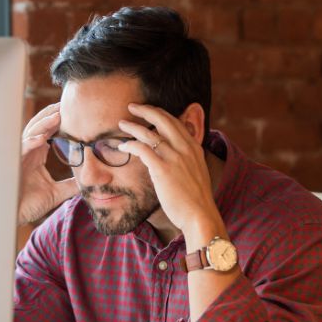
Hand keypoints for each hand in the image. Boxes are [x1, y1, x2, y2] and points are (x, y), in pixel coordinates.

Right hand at [18, 103, 78, 224]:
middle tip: (67, 105)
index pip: (49, 132)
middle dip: (52, 115)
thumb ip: (70, 185)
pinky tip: (42, 138)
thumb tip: (88, 182)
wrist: (11, 217)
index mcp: (37, 155)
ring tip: (57, 115)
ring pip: (30, 133)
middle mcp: (28, 152)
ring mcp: (19, 156)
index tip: (76, 113)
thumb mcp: (55, 193)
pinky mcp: (13, 165)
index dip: (60, 122)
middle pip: (39, 126)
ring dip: (43, 124)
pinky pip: (21, 149)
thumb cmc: (28, 204)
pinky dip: (31, 142)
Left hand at [117, 103, 223, 238]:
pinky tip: (123, 145)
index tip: (148, 110)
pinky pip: (142, 149)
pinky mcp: (162, 169)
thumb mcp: (197, 172)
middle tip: (132, 107)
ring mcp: (174, 157)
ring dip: (133, 126)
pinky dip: (130, 144)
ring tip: (121, 124)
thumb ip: (187, 160)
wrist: (200, 215)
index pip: (176, 122)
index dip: (160, 113)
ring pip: (149, 133)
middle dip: (145, 110)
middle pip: (163, 119)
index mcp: (194, 147)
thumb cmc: (196, 199)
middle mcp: (185, 148)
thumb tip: (175, 158)